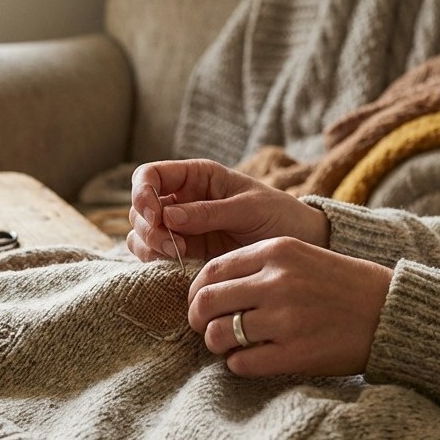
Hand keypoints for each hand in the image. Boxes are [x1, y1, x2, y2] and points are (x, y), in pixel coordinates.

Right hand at [126, 159, 329, 262]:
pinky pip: (154, 255)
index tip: (155, 215)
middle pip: (140, 207)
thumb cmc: (280, 216)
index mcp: (197, 177)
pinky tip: (178, 264)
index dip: (143, 192)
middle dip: (147, 225)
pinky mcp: (185, 253)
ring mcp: (181, 227)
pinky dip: (156, 260)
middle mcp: (183, 199)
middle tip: (173, 244)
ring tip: (178, 254)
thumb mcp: (250, 209)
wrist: (299, 245)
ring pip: (141, 233)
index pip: (150, 175)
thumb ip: (209, 212)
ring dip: (149, 244)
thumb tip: (167, 216)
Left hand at [187, 237, 392, 376]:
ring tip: (231, 346)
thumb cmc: (342, 285)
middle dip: (197, 319)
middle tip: (205, 328)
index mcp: (277, 252)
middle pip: (206, 302)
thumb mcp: (300, 257)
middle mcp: (278, 282)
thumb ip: (257, 265)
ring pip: (218, 335)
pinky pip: (241, 364)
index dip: (196, 292)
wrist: (391, 312)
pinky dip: (238, 365)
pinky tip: (252, 359)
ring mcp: (286, 319)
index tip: (200, 304)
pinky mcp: (296, 354)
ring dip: (216, 345)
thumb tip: (207, 287)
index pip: (211, 271)